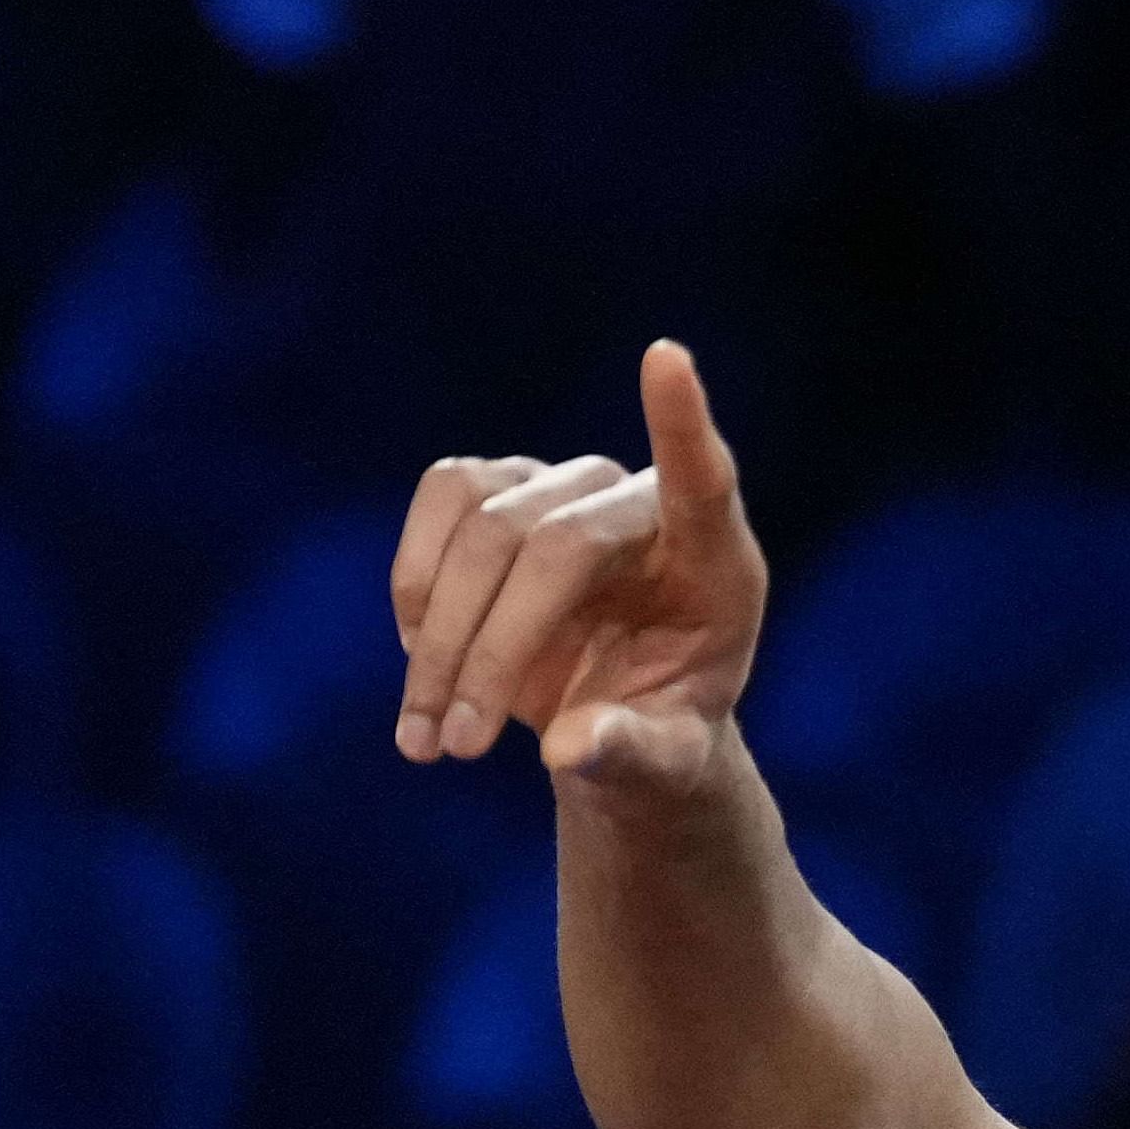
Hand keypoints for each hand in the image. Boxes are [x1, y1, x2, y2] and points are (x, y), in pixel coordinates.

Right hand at [390, 337, 770, 798]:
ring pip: (480, 527)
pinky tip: (425, 663)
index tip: (667, 361)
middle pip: (547, 544)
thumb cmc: (659, 732)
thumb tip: (572, 749)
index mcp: (712, 563)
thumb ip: (632, 753)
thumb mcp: (665, 767)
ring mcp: (564, 486)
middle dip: (490, 652)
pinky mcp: (500, 489)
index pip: (703, 480)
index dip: (681, 424)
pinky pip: (442, 505)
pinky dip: (416, 590)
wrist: (613, 717)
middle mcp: (638, 502)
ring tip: (425, 740)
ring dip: (437, 639)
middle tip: (456, 750)